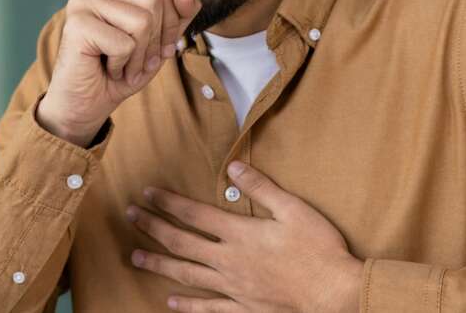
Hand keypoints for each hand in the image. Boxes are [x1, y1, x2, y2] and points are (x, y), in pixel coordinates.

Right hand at [40, 0, 200, 139]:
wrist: (85, 105)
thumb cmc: (121, 70)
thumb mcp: (160, 40)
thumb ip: (178, 12)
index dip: (170, 24)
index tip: (154, 49)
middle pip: (155, 1)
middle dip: (156, 41)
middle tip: (138, 62)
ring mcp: (81, 2)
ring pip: (142, 21)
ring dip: (140, 57)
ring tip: (124, 67)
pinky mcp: (76, 25)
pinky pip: (125, 44)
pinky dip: (123, 66)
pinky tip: (108, 71)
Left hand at [125, 161, 363, 311]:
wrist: (335, 294)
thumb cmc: (319, 249)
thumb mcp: (294, 209)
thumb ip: (261, 188)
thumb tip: (232, 167)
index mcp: (240, 234)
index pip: (194, 214)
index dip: (168, 202)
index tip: (147, 193)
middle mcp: (229, 261)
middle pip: (181, 242)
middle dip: (153, 228)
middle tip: (130, 216)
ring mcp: (233, 288)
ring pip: (186, 275)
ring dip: (158, 264)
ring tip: (135, 258)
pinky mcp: (244, 309)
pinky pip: (208, 308)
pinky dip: (188, 305)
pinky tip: (171, 301)